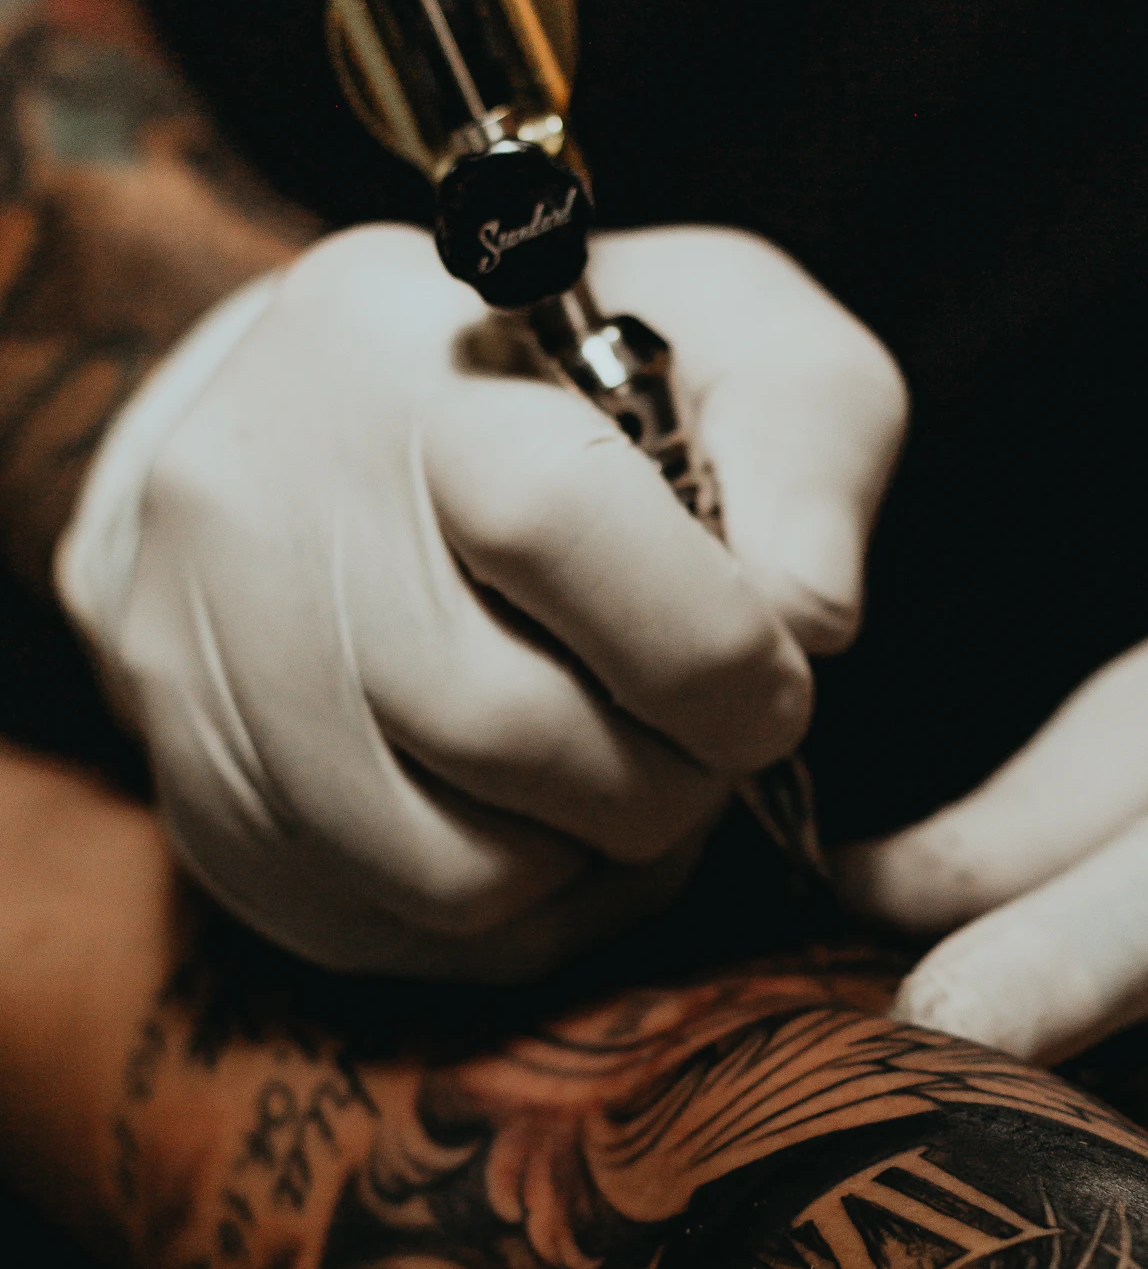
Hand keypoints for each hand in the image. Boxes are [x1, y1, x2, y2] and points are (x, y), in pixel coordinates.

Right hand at [56, 223, 905, 976]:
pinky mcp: (218, 804)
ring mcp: (220, 671)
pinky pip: (413, 925)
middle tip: (702, 743)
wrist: (332, 438)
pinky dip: (526, 902)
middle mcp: (265, 506)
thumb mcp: (731, 343)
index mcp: (398, 351)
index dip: (705, 647)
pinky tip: (544, 820)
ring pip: (462, 864)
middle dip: (667, 774)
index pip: (550, 521)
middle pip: (508, 726)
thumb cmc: (577, 394)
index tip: (770, 686)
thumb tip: (807, 619)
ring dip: (599, 849)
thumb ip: (808, 452)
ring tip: (623, 772)